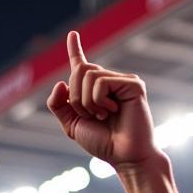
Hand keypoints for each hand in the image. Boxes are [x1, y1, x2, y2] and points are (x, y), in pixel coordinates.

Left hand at [47, 31, 158, 170]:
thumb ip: (60, 106)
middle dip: (75, 97)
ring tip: (102, 116)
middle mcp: (109, 82)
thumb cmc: (103, 144)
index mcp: (95, 90)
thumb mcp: (72, 126)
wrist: (125, 157)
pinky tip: (112, 111)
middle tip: (90, 115)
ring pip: (89, 75)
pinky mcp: (133, 84)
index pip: (82, 65)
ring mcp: (122, 81)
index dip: (75, 50)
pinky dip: (99, 100)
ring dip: (87, 102)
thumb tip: (61, 82)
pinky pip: (102, 82)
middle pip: (79, 69)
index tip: (72, 35)